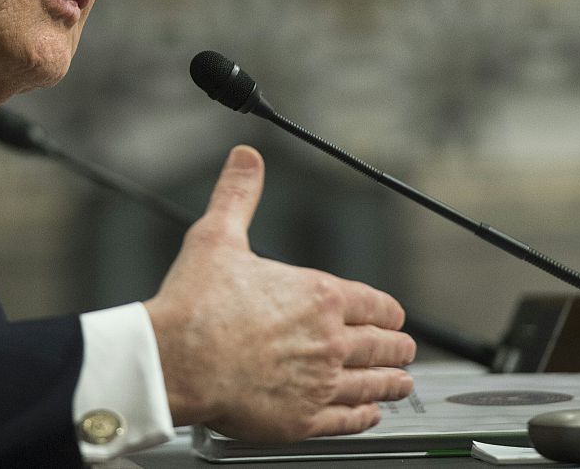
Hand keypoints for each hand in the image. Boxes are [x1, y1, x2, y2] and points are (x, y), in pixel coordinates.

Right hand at [144, 145, 415, 441]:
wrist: (176, 361)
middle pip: (383, 345)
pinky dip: (366, 416)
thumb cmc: (196, 305)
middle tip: (404, 349)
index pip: (375, 304)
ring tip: (401, 383)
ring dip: (392, 381)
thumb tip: (246, 159)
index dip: (388, 311)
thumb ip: (238, 194)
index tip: (392, 316)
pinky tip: (369, 415)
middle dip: (397, 346)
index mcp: (318, 296)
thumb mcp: (217, 235)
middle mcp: (329, 341)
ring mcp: (320, 383)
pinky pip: (349, 421)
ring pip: (374, 384)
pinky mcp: (304, 419)